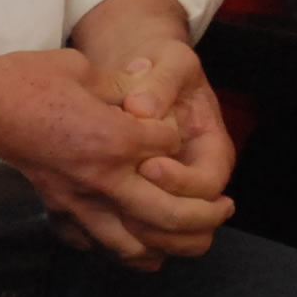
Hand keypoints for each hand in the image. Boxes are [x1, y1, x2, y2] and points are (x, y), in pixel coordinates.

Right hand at [0, 48, 228, 267]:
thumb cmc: (23, 78)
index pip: (171, 145)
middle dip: (206, 214)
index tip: (166, 122)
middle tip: (224, 207)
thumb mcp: (80, 68)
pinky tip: (140, 243)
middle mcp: (102, 175)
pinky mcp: (58, 206)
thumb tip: (144, 90)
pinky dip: (127, 250)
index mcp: (112, 136)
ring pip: (138, 243)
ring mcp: (78, 197)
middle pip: (174, 214)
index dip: (176, 132)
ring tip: (190, 237)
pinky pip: (99, 243)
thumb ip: (121, 85)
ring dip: (171, 245)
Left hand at [86, 35, 237, 230]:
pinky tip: (86, 224)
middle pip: (188, 220)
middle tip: (123, 200)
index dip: (180, 181)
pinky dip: (113, 233)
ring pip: (164, 234)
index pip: (206, 183)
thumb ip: (159, 82)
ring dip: (139, 234)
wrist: (144, 68)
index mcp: (210, 148)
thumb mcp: (171, 61)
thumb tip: (140, 108)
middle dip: (160, 217)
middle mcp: (192, 176)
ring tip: (106, 216)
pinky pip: (133, 230)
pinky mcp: (138, 193)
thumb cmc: (163, 65)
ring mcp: (167, 190)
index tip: (147, 166)